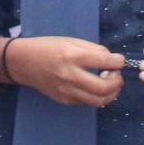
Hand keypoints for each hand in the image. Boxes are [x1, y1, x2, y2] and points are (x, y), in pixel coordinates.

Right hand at [7, 35, 125, 106]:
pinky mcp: (64, 100)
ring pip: (98, 101)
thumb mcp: (71, 41)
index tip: (120, 61)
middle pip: (104, 87)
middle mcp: (70, 76)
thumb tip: (112, 60)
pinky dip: (97, 97)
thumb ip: (93, 50)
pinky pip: (87, 103)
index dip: (119, 62)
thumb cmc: (48, 47)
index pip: (105, 62)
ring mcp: (66, 91)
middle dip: (117, 82)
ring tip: (109, 83)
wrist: (23, 62)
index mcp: (73, 56)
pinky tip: (96, 87)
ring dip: (111, 93)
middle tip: (116, 74)